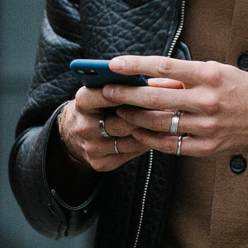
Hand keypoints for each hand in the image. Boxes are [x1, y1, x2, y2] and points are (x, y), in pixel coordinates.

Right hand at [56, 73, 183, 172]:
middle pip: (122, 122)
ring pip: (129, 141)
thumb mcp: (100, 90)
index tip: (153, 89)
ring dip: (152, 132)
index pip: (105, 95)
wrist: (74, 132)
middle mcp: (84, 127)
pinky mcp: (99, 163)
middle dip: (148, 115)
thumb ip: (120, 85)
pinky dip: (146, 144)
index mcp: (82, 103)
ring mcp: (91, 147)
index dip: (129, 93)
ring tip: (172, 122)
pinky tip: (162, 137)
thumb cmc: (97, 105)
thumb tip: (154, 83)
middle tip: (173, 107)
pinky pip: (130, 154)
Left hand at [101, 56, 247, 157]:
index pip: (164, 67)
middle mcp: (207, 101)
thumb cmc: (243, 90)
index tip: (114, 64)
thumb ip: (183, 76)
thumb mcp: (217, 71)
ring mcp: (206, 126)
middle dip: (125, 95)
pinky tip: (138, 131)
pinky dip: (150, 138)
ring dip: (133, 117)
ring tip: (118, 111)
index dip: (135, 65)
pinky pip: (170, 144)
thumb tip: (149, 80)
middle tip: (106, 92)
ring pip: (158, 123)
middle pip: (155, 98)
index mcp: (210, 76)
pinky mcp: (207, 147)